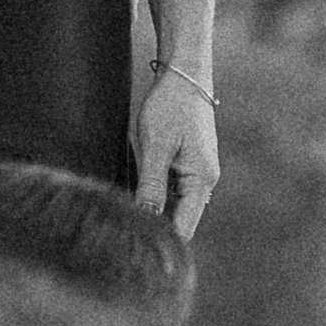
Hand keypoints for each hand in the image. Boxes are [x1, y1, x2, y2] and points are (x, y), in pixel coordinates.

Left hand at [135, 63, 219, 239]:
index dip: (162, 243)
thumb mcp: (155, 146)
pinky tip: (133, 188)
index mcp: (201, 179)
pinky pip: (170, 187)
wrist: (184, 73)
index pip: (183, 227)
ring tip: (124, 212)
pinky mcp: (187, 162)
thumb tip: (147, 221)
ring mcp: (196, 171)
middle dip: (153, 227)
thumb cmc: (171, 105)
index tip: (135, 253)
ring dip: (151, 208)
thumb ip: (152, 186)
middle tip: (122, 236)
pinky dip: (153, 191)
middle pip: (178, 218)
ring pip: (172, 204)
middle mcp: (204, 180)